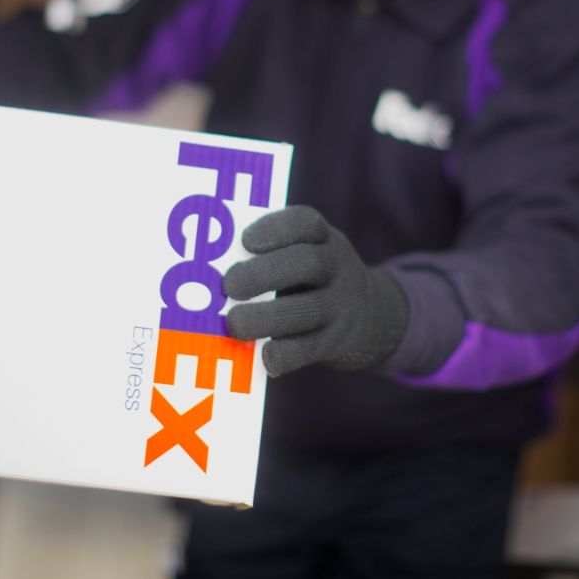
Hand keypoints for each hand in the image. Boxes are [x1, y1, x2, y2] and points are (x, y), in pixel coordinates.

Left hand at [224, 206, 407, 376]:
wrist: (369, 316)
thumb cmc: (311, 279)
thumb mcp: (304, 254)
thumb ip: (268, 256)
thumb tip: (208, 269)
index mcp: (322, 238)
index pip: (305, 223)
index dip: (275, 229)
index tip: (245, 241)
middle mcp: (337, 267)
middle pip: (306, 263)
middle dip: (265, 273)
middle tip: (229, 285)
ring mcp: (341, 305)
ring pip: (308, 309)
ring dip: (268, 317)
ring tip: (234, 323)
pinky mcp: (337, 341)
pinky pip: (312, 348)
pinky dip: (287, 353)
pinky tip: (264, 356)